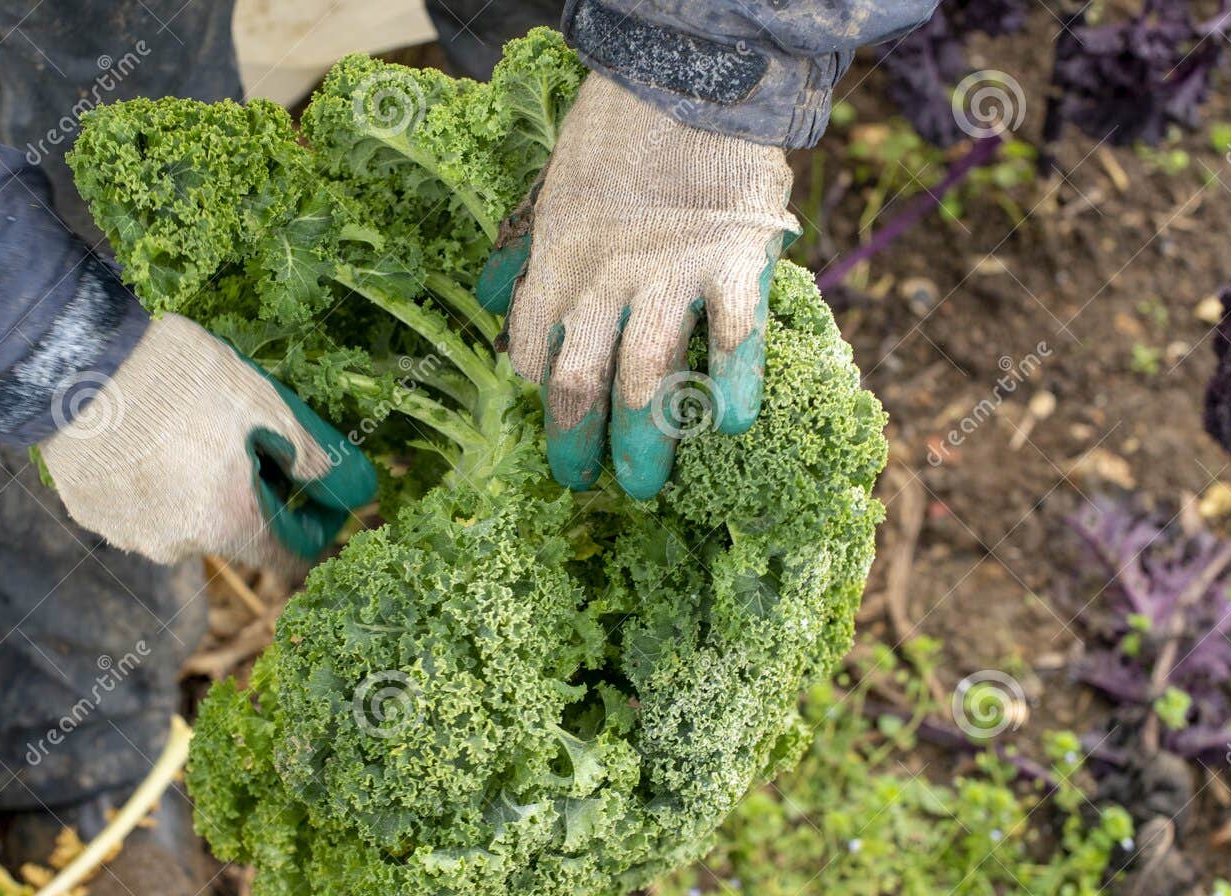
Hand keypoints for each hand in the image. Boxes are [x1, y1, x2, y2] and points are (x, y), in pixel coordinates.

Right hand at [40, 313, 375, 566]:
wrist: (78, 360)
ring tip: (192, 427)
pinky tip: (150, 436)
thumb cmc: (182, 380)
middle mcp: (181, 546)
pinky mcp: (92, 515)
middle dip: (256, 493)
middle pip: (238, 533)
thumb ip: (318, 460)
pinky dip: (158, 481)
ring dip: (203, 488)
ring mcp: (131, 535)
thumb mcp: (269, 408)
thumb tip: (355, 492)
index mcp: (230, 525)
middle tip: (250, 435)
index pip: (292, 557)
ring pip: (188, 521)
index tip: (320, 490)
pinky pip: (143, 507)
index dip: (317, 525)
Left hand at [478, 73, 797, 499]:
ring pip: (649, 378)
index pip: (537, 354)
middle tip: (587, 483)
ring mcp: (670, 276)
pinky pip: (733, 339)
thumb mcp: (554, 189)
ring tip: (644, 486)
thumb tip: (497, 298)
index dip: (542, 403)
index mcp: (559, 262)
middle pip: (582, 381)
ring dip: (643, 440)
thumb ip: (532, 250)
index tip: (558, 432)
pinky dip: (731, 387)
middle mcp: (605, 278)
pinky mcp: (733, 264)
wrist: (691, 74)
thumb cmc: (618, 136)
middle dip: (579, 443)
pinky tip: (727, 427)